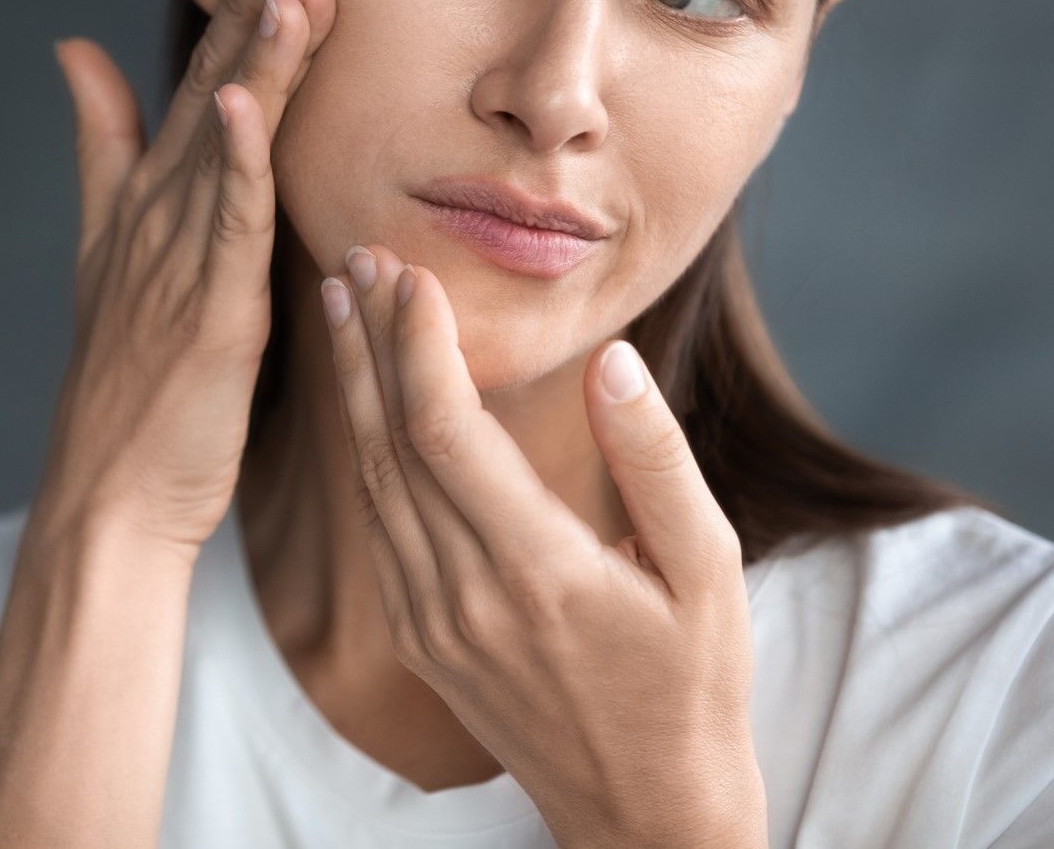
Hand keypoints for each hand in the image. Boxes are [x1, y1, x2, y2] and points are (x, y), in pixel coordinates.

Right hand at [39, 0, 335, 554]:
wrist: (108, 495)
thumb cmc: (123, 386)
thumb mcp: (104, 251)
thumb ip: (99, 149)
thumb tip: (74, 51)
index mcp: (149, 205)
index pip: (196, 93)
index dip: (228, 21)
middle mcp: (160, 219)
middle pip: (210, 100)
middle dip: (243, 18)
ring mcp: (180, 261)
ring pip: (226, 145)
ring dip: (254, 65)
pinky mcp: (208, 310)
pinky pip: (228, 223)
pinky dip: (238, 159)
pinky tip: (246, 102)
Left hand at [322, 245, 766, 847]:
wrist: (643, 812)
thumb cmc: (692, 687)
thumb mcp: (709, 572)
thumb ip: (655, 462)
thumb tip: (611, 361)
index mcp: (537, 572)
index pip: (445, 433)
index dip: (416, 345)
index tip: (410, 273)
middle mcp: (464, 597)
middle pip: (389, 444)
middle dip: (370, 343)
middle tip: (359, 259)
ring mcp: (430, 621)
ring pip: (369, 481)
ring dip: (352, 388)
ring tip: (344, 308)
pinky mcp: (417, 637)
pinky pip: (376, 526)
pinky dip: (363, 450)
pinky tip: (361, 400)